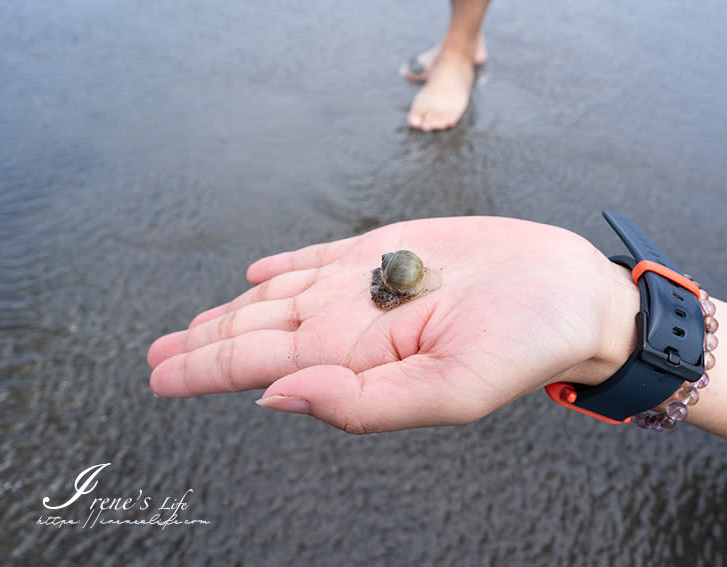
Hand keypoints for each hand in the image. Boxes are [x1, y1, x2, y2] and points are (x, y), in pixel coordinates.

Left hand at [148, 217, 638, 432]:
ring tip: (195, 324)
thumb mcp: (447, 391)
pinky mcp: (390, 245)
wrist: (569, 293)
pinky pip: (321, 255)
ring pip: (278, 294)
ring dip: (234, 309)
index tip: (159, 376)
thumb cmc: (523, 346)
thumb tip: (272, 396)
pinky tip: (261, 274)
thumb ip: (359, 404)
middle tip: (158, 353)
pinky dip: (285, 264)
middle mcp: (349, 322)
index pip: (259, 366)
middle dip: (205, 343)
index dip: (204, 369)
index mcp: (353, 359)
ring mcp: (365, 282)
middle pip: (257, 332)